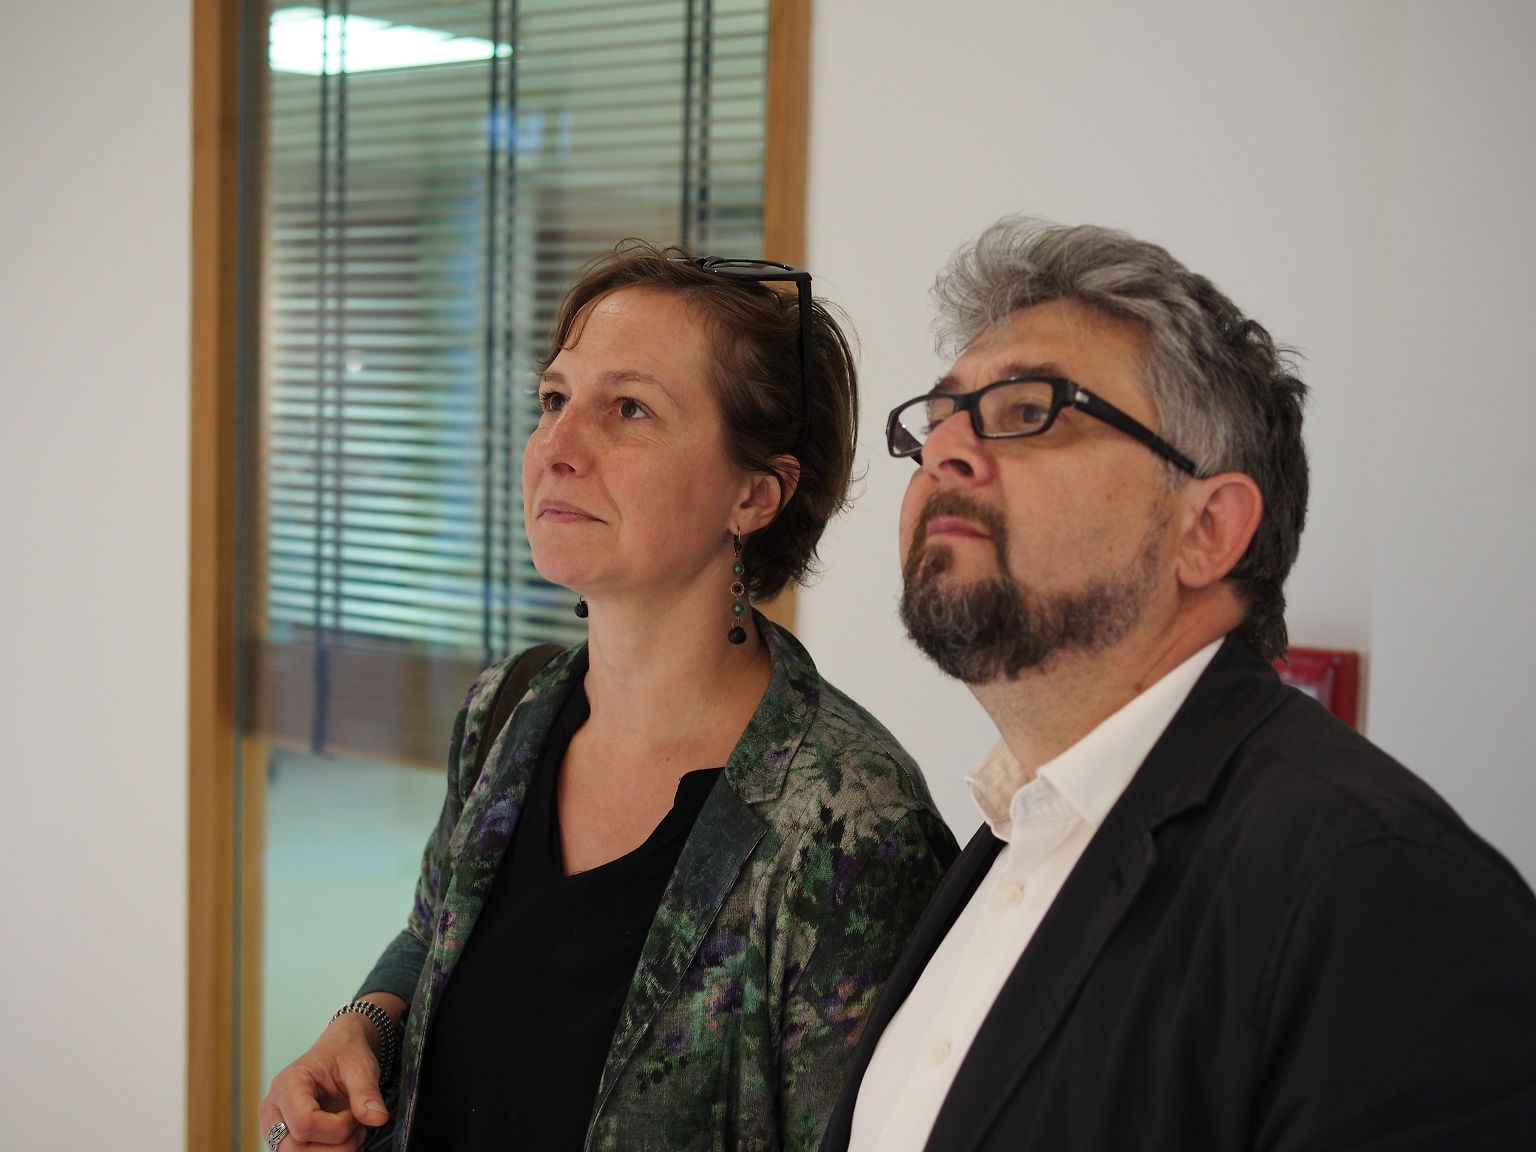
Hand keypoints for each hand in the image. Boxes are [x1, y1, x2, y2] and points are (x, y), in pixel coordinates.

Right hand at [258, 1003, 398, 1149]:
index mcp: (287, 1084)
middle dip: (336, 1145)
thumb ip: (367, 1093)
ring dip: (331, 1151)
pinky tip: (338, 1137)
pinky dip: (325, 1151)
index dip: (338, 1126)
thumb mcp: (361, 1067)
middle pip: (296, 1148)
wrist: (338, 1051)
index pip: (305, 1123)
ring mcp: (273, 1126)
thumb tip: (378, 1119)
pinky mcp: (281, 1138)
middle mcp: (273, 1108)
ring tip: (349, 1130)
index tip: (354, 1113)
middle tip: (356, 1126)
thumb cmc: (344, 1054)